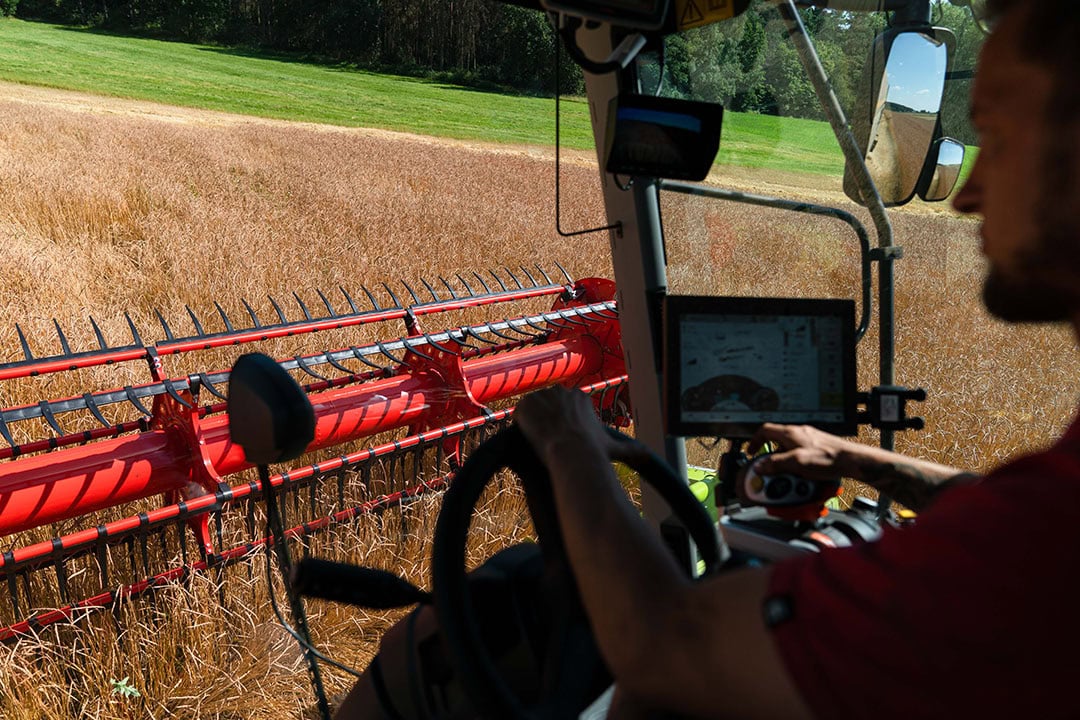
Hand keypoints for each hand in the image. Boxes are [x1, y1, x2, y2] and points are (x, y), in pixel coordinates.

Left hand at [514, 386, 645, 467]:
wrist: (571, 453)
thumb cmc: (593, 451)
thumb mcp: (613, 447)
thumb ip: (630, 449)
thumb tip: (649, 456)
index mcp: (579, 396)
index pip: (566, 406)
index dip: (563, 422)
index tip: (564, 436)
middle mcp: (560, 391)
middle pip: (549, 406)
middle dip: (548, 421)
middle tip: (550, 440)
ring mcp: (541, 397)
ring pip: (534, 410)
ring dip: (534, 422)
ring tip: (539, 440)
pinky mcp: (524, 406)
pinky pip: (519, 414)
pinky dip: (521, 425)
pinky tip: (527, 436)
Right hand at [745, 423, 856, 481]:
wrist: (851, 460)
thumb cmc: (828, 458)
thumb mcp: (797, 463)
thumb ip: (776, 464)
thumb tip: (760, 466)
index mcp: (790, 433)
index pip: (765, 430)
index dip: (755, 441)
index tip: (752, 452)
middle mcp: (799, 433)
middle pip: (776, 443)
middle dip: (773, 459)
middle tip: (772, 471)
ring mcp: (809, 440)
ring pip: (788, 450)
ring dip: (785, 464)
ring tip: (790, 477)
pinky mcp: (817, 447)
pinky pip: (800, 455)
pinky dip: (796, 465)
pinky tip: (803, 476)